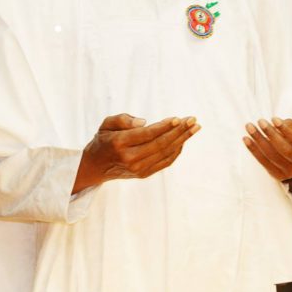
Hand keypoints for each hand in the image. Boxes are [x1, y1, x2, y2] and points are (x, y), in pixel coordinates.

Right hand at [72, 114, 199, 192]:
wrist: (96, 166)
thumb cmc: (104, 140)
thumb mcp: (106, 124)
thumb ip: (123, 119)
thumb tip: (144, 122)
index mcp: (120, 143)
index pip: (147, 134)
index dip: (164, 126)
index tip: (179, 118)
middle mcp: (130, 158)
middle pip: (160, 144)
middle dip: (179, 131)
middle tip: (193, 120)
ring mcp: (138, 168)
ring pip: (166, 153)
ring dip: (182, 140)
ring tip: (195, 128)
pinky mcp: (144, 174)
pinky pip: (165, 161)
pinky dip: (177, 151)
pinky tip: (184, 140)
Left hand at [243, 117, 291, 183]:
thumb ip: (289, 126)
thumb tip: (273, 124)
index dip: (286, 130)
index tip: (273, 119)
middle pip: (285, 149)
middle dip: (271, 134)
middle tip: (260, 121)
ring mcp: (291, 171)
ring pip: (273, 156)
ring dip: (259, 140)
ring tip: (250, 127)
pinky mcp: (278, 176)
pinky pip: (264, 162)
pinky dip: (253, 150)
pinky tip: (246, 139)